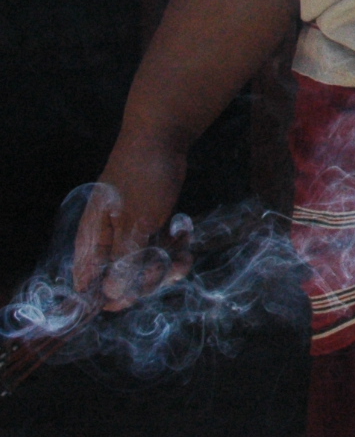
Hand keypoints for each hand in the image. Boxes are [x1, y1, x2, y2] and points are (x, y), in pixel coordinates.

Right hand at [72, 141, 190, 310]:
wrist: (161, 140)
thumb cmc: (141, 178)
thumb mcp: (136, 221)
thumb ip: (125, 259)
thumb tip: (113, 294)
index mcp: (92, 242)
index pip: (89, 286)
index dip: (111, 296)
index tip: (134, 294)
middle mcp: (108, 242)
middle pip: (123, 281)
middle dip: (149, 278)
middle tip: (168, 263)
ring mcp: (130, 233)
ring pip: (147, 266)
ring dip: (168, 264)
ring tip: (183, 252)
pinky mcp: (149, 226)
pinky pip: (161, 249)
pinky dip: (175, 246)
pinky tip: (184, 230)